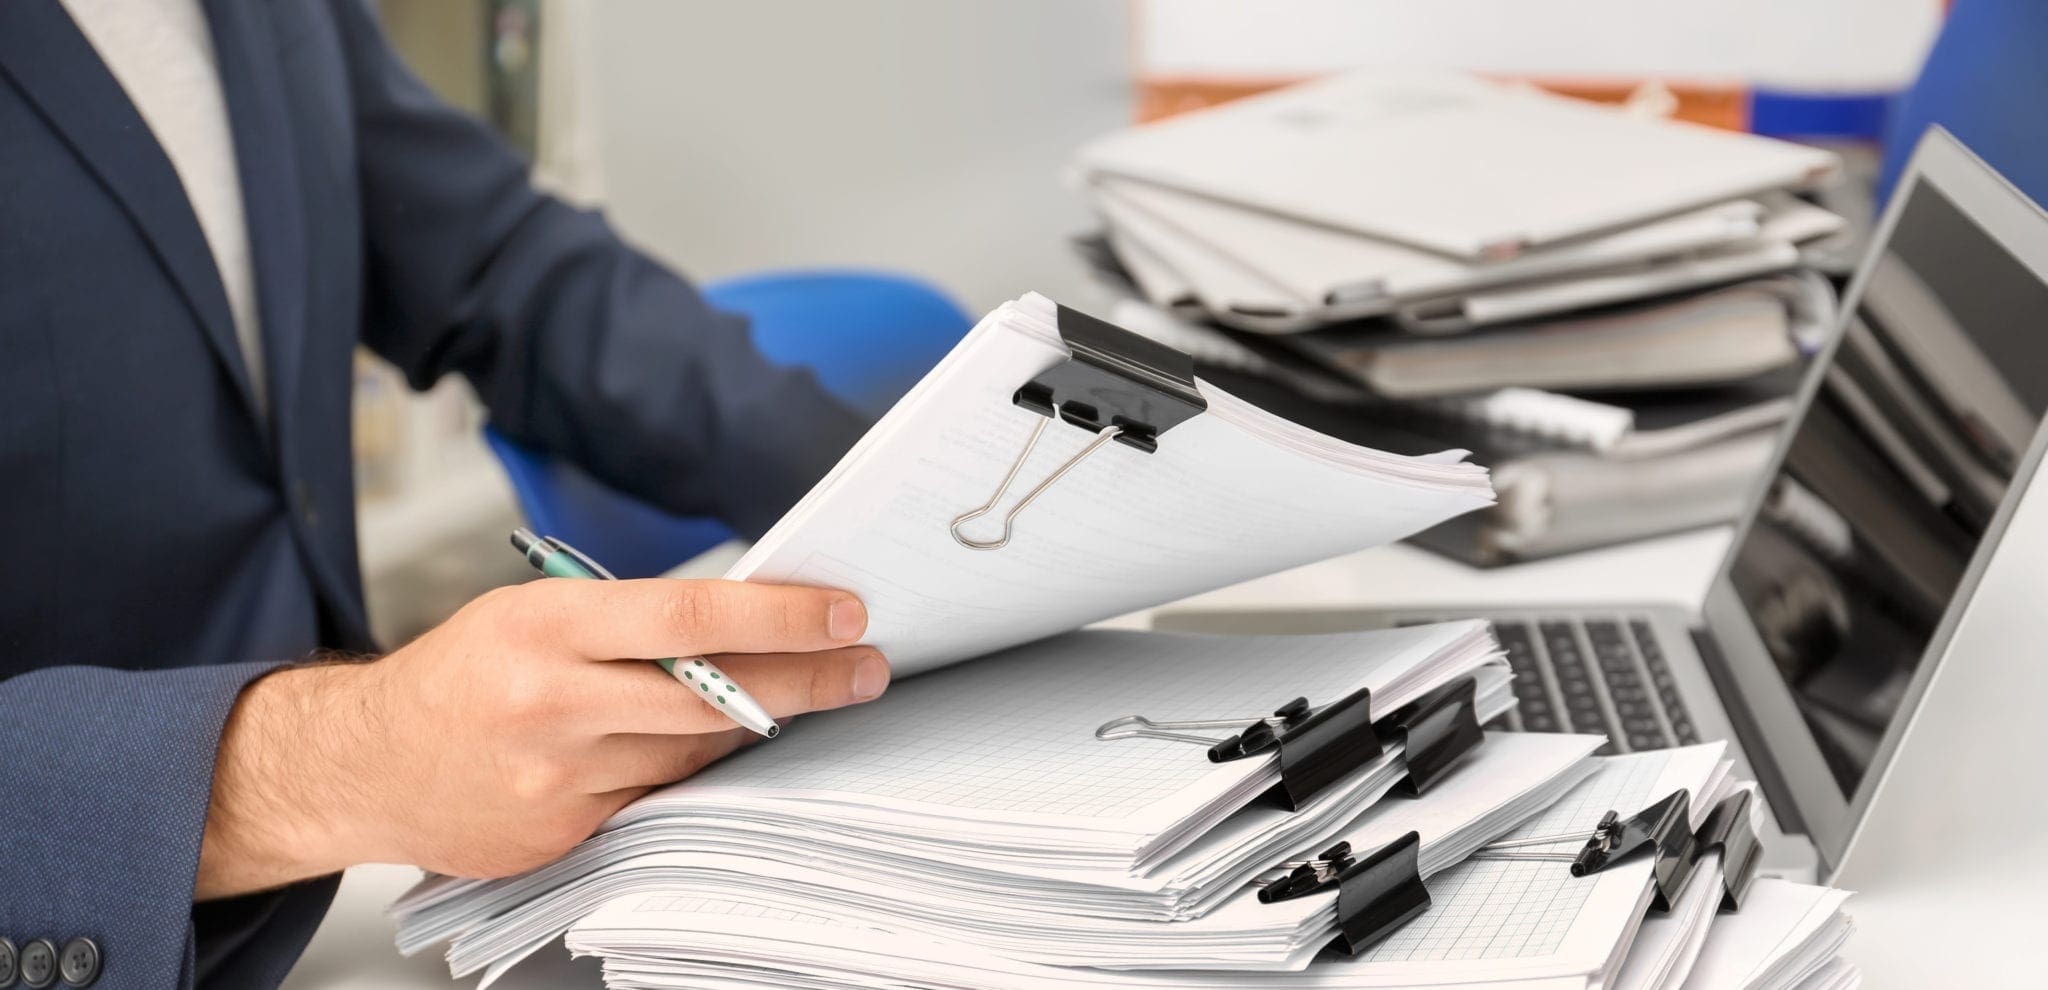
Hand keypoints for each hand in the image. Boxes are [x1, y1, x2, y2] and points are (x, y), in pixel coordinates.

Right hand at [195, 579, 885, 898]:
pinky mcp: (563, 833)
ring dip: (755, 726)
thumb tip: (742, 622)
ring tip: (808, 696)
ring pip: (693, 753)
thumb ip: (627, 620)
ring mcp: (559, 779)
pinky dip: (693, 770)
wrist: (363, 764)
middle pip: (712, 696)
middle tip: (864, 667)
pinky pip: (657, 798)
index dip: (780, 615)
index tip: (843, 612)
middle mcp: (553, 703)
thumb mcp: (530, 612)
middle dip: (805, 681)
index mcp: (545, 627)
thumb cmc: (457, 675)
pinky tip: (719, 748)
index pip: (689, 616)